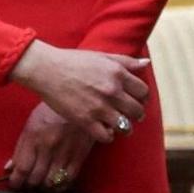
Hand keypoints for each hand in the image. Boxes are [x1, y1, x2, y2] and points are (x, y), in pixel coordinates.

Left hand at [3, 105, 94, 192]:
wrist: (81, 102)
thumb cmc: (52, 111)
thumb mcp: (32, 124)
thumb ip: (20, 148)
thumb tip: (9, 168)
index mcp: (34, 137)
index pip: (22, 168)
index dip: (16, 182)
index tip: (15, 185)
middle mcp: (49, 147)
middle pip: (35, 178)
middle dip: (29, 185)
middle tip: (27, 184)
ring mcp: (65, 153)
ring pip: (51, 182)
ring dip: (43, 187)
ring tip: (41, 184)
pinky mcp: (80, 156)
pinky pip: (68, 180)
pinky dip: (60, 187)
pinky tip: (55, 184)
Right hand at [7, 40, 149, 141]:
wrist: (47, 70)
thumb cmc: (73, 61)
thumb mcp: (102, 56)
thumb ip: (126, 61)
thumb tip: (146, 63)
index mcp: (117, 73)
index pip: (143, 91)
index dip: (142, 97)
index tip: (137, 100)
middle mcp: (111, 91)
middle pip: (138, 111)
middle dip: (137, 115)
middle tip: (131, 115)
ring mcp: (99, 107)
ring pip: (125, 126)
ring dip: (125, 128)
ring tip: (120, 126)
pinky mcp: (85, 121)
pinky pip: (107, 136)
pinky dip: (108, 136)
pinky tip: (104, 130)